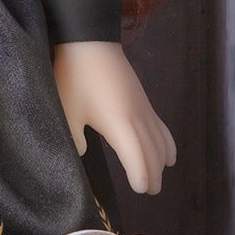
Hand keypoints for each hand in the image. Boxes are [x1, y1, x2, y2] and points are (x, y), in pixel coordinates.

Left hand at [51, 41, 175, 193]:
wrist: (90, 42)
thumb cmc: (74, 77)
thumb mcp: (66, 111)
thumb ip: (74, 138)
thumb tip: (81, 154)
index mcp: (120, 126)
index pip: (138, 160)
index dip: (141, 177)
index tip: (140, 190)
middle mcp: (138, 120)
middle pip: (153, 154)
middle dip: (154, 175)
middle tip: (150, 192)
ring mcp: (144, 109)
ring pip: (160, 141)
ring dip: (161, 161)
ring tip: (158, 177)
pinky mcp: (144, 101)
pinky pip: (162, 128)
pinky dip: (167, 144)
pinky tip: (168, 153)